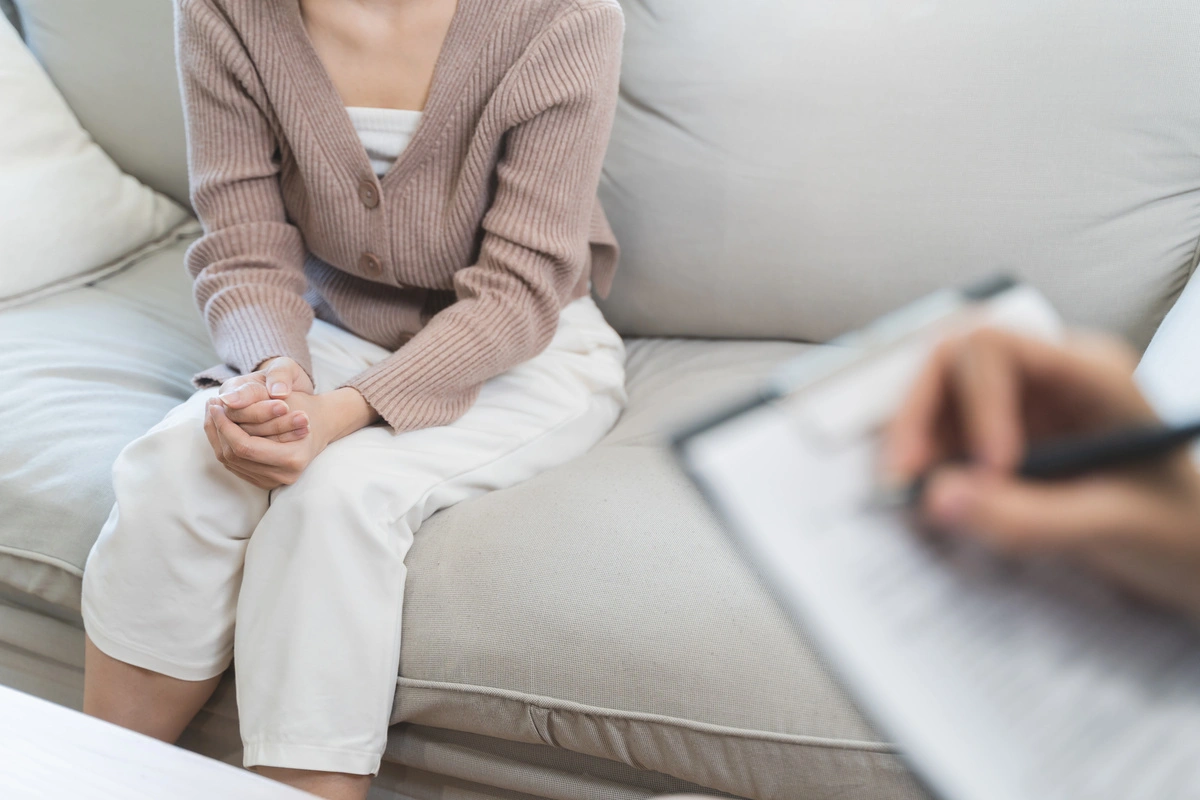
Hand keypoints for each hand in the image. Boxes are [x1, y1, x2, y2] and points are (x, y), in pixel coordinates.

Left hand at [203, 387, 378, 489]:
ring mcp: (274, 481)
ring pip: (230, 462)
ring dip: (217, 436)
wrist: (320, 423)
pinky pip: (235, 465)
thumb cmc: (304, 406)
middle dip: (218, 429)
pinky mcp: (265, 481)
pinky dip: (224, 445)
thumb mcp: (284, 397)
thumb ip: (255, 399)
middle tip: (211, 406)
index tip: (216, 404)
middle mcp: (283, 475)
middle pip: (234, 456)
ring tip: (214, 413)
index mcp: (292, 459)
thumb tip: (224, 401)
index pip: (244, 446)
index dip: (225, 426)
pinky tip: (221, 426)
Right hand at [216, 356, 314, 441]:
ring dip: (281, 435)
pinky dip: (281, 445)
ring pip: (251, 444)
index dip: (261, 410)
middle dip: (274, 424)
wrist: (289, 393)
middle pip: (243, 428)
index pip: (239, 407)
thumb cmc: (284, 376)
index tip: (285, 406)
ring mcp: (234, 431)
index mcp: (229, 390)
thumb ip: (279, 374)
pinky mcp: (247, 446)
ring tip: (305, 426)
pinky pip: (259, 452)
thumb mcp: (285, 366)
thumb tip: (276, 392)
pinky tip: (302, 434)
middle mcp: (226, 413)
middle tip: (302, 418)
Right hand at [883, 328, 1199, 616]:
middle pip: (951, 362)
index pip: (996, 349)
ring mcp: (1018, 405)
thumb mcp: (1112, 527)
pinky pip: (940, 435)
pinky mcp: (998, 439)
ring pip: (935, 396)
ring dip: (912, 441)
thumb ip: (1027, 517)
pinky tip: (928, 505)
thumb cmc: (1174, 531)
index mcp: (1088, 372)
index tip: (989, 469)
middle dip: (919, 415)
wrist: (1191, 556)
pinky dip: (924, 466)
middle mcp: (1045, 376)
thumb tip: (935, 500)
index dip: (976, 402)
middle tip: (905, 476)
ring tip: (907, 496)